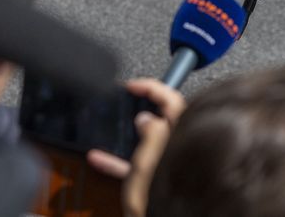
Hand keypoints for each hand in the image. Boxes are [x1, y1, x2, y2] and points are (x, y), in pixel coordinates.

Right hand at [85, 79, 185, 216]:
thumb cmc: (163, 198)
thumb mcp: (149, 161)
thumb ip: (150, 135)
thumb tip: (147, 118)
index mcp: (184, 138)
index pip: (173, 100)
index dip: (151, 88)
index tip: (133, 86)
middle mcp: (181, 149)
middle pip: (163, 120)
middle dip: (144, 107)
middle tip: (128, 101)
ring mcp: (171, 164)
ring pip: (149, 142)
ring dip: (128, 135)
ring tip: (112, 126)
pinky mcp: (160, 181)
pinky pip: (140, 164)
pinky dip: (121, 160)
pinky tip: (100, 158)